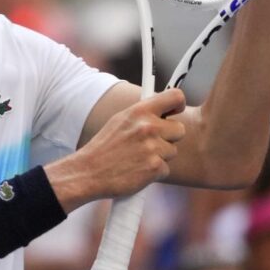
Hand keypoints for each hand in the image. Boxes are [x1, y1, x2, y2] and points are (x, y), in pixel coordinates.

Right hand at [67, 89, 186, 202]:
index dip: (179, 104)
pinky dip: (154, 172)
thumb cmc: (104, 147)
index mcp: (140, 111)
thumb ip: (142, 114)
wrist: (89, 172)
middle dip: (169, 137)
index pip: (175, 97)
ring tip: (139, 157)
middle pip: (179, 129)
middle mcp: (148, 127)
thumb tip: (163, 110)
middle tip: (152, 143)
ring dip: (160, 156)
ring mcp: (153, 148)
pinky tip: (138, 169)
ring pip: (173, 151)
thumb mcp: (120, 121)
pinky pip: (166, 168)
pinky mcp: (155, 168)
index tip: (175, 111)